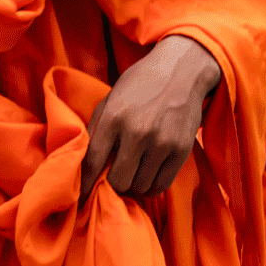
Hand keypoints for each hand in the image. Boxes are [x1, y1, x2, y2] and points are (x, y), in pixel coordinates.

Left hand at [78, 34, 220, 202]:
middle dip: (114, 183)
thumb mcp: (111, 99)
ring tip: (134, 171)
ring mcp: (162, 142)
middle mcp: (137, 132)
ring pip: (140, 186)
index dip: (85, 184)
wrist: (183, 69)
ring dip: (135, 183)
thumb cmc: (141, 83)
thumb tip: (83, 163)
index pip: (93, 162)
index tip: (82, 196)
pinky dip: (152, 185)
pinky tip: (149, 173)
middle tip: (115, 176)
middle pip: (118, 181)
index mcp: (113, 117)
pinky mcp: (181, 150)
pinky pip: (161, 185)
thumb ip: (97, 129)